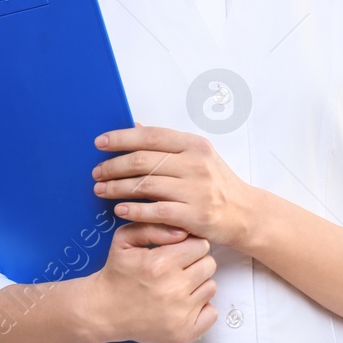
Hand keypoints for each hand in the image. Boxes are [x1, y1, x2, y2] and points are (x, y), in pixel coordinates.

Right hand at [89, 226, 216, 342]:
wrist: (103, 311)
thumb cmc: (117, 274)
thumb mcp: (125, 239)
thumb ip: (153, 228)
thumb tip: (183, 232)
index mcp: (161, 264)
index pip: (200, 245)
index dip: (190, 247)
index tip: (179, 253)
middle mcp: (173, 289)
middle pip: (209, 265)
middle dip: (196, 264)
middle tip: (178, 271)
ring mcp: (180, 314)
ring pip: (211, 287)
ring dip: (198, 285)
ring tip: (177, 288)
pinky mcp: (183, 333)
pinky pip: (212, 314)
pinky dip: (201, 309)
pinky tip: (183, 305)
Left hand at [94, 126, 257, 249]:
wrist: (245, 213)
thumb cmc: (216, 184)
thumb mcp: (197, 156)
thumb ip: (166, 144)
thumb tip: (133, 126)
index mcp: (194, 145)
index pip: (151, 136)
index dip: (122, 138)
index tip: (100, 143)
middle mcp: (196, 164)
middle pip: (143, 161)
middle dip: (113, 166)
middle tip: (97, 172)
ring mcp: (196, 190)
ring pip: (145, 186)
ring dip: (117, 188)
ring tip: (101, 190)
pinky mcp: (195, 215)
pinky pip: (156, 211)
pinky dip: (134, 210)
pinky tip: (120, 209)